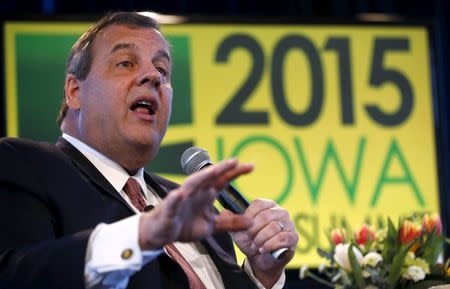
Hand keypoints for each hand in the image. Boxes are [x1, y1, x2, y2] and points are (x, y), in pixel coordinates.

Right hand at [138, 159, 253, 249]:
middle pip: (209, 177)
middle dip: (221, 169)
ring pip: (192, 185)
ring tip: (213, 171)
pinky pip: (172, 203)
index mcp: (206, 194)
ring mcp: (181, 199)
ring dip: (202, 177)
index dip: (234, 173)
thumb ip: (230, 223)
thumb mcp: (212, 226)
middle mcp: (195, 192)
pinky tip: (180, 195)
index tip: (250, 166)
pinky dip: (176, 199)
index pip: (222, 180)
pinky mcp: (169, 210)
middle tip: (235, 161)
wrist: (162, 233)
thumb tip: (251, 222)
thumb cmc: (185, 225)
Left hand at [229, 199, 298, 287]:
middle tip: (250, 239)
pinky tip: (263, 249)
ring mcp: (289, 223)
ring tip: (256, 245)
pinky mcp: (293, 237)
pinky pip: (282, 238)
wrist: (261, 260)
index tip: (244, 228)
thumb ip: (231, 221)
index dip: (249, 216)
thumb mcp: (238, 232)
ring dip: (261, 239)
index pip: (258, 204)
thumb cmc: (251, 242)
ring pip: (274, 227)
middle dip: (254, 230)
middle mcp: (280, 211)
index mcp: (268, 205)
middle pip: (266, 216)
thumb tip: (224, 212)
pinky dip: (270, 245)